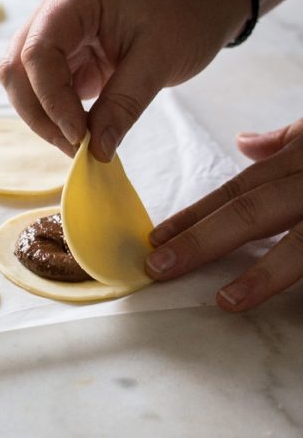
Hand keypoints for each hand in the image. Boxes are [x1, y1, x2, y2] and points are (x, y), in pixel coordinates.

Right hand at [0, 0, 247, 160]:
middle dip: (40, 113)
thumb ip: (124, 105)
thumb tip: (97, 151)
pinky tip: (82, 131)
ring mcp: (57, 32)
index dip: (51, 99)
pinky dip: (57, 113)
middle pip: (17, 68)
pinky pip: (45, 87)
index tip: (79, 136)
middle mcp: (54, 11)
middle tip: (76, 148)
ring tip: (80, 143)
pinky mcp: (66, 53)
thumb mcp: (161, 59)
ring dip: (44, 116)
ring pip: (24, 82)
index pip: (38, 53)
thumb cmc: (189, 10)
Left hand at [146, 119, 302, 311]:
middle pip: (253, 210)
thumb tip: (245, 143)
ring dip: (262, 274)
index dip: (194, 215)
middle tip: (159, 266)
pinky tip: (281, 302)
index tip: (155, 239)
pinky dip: (294, 274)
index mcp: (300, 160)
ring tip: (227, 301)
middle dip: (202, 240)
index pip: (238, 190)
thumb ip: (284, 142)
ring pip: (301, 243)